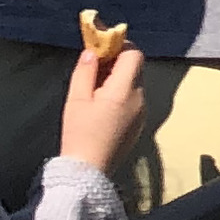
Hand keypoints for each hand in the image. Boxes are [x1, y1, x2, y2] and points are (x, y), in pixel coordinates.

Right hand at [57, 40, 145, 175]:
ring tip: (96, 87)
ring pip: (136, 83)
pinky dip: (123, 93)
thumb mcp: (76, 100)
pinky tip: (104, 105)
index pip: (134, 55)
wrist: (88, 172)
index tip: (102, 48)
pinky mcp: (140, 124)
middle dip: (118, 62)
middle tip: (95, 67)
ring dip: (120, 78)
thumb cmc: (79, 134)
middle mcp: (140, 98)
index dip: (120, 46)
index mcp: (125, 90)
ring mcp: (143, 112)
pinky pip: (135, 99)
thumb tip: (92, 52)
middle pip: (136, 68)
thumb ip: (85, 72)